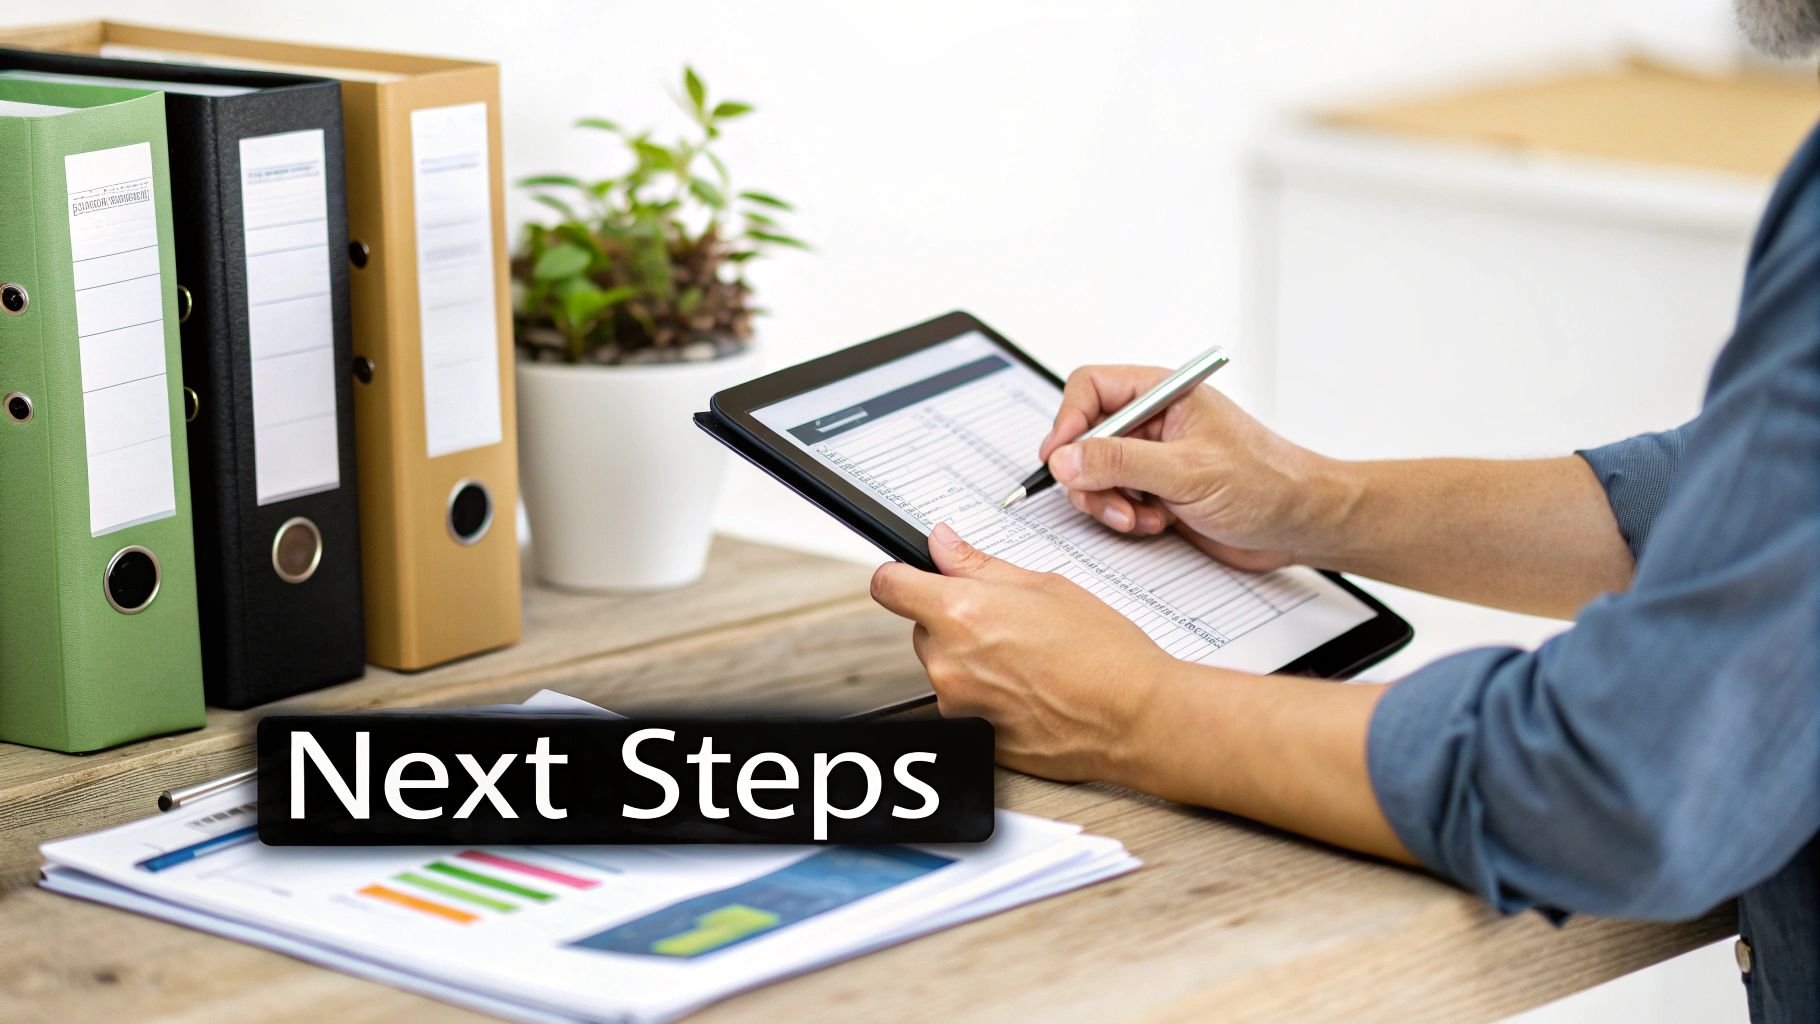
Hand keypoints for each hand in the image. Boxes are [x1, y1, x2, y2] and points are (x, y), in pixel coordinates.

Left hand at [869, 523, 1171, 781]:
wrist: (1137, 719)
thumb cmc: (1105, 653)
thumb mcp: (1046, 586)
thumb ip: (980, 565)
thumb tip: (942, 545)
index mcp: (962, 614)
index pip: (888, 586)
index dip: (901, 575)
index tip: (912, 575)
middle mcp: (948, 664)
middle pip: (921, 629)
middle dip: (952, 620)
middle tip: (1006, 622)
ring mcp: (958, 707)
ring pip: (943, 668)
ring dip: (968, 660)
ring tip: (1027, 659)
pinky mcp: (973, 739)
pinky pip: (963, 705)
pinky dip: (985, 695)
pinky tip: (1028, 689)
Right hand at [1038, 365, 1340, 570]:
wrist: (1301, 524)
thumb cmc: (1267, 483)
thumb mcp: (1187, 471)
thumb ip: (1121, 462)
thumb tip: (1066, 458)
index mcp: (1163, 394)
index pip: (1090, 389)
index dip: (1068, 421)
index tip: (1060, 458)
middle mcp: (1153, 422)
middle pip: (1085, 437)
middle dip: (1089, 475)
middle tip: (1109, 501)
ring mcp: (1154, 458)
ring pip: (1094, 474)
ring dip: (1108, 502)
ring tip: (1141, 517)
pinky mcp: (1157, 491)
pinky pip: (1115, 501)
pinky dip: (1126, 518)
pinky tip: (1157, 524)